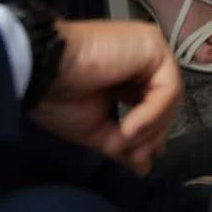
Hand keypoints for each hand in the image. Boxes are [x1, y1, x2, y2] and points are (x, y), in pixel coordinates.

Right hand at [28, 19, 181, 176]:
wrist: (40, 72)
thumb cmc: (59, 96)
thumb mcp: (97, 128)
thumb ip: (125, 143)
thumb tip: (144, 167)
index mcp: (130, 75)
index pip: (156, 108)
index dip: (150, 137)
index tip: (138, 163)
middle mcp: (144, 59)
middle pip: (167, 104)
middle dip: (151, 137)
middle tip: (135, 160)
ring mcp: (151, 49)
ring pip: (170, 99)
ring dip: (149, 130)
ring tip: (122, 142)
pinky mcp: (153, 44)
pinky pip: (167, 88)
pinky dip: (151, 115)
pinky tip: (127, 129)